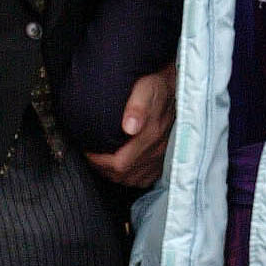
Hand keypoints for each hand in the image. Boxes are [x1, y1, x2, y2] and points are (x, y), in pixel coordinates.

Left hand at [87, 64, 175, 187]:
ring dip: (114, 174)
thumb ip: (137, 106)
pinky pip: (144, 180)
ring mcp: (162, 157)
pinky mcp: (165, 159)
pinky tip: (122, 166)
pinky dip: (129, 177)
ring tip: (102, 161)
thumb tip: (129, 128)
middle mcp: (157, 149)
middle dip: (102, 168)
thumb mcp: (146, 87)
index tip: (88, 150)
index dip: (99, 161)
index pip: (119, 163)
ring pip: (132, 179)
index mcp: (151, 134)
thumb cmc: (156, 85)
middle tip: (91, 155)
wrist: (176, 87)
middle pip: (123, 175)